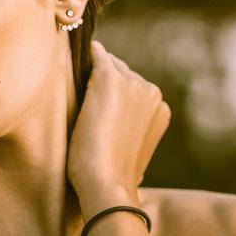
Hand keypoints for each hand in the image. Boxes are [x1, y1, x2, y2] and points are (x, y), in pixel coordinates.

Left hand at [66, 40, 171, 207]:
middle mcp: (152, 92)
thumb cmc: (113, 179)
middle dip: (106, 81)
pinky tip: (74, 51)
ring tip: (74, 77)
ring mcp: (133, 84)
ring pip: (109, 65)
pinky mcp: (110, 80)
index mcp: (161, 110)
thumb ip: (133, 135)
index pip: (136, 89)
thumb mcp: (133, 156)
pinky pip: (97, 56)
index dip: (116, 95)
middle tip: (84, 91)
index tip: (99, 102)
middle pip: (124, 73)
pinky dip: (87, 55)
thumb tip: (120, 134)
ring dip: (93, 71)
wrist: (106, 184)